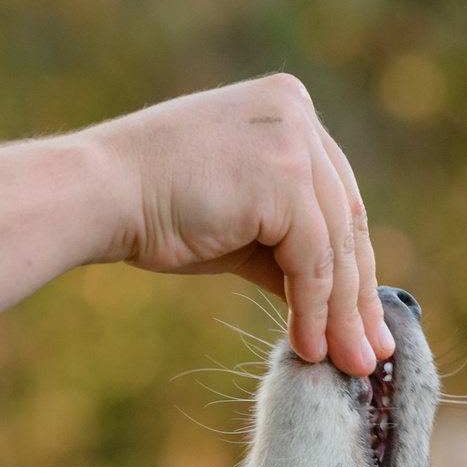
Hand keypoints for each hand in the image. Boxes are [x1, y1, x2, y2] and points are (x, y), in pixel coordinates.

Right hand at [83, 74, 391, 375]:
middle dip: (359, 293)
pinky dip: (316, 310)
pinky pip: (314, 259)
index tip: (365, 314)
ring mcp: (293, 139)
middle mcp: (297, 110)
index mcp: (286, 104)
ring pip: (336, 245)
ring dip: (343, 313)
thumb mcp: (240, 220)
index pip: (336, 193)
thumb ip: (291, 243)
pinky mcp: (285, 177)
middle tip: (371, 350)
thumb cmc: (153, 207)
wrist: (95, 194)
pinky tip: (310, 347)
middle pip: (346, 217)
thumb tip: (338, 304)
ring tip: (347, 363)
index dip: (354, 260)